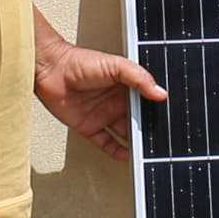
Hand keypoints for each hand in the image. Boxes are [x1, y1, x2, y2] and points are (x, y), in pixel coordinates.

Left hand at [35, 30, 166, 161]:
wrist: (50, 70)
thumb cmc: (78, 62)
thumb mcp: (115, 65)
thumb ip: (138, 78)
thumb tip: (160, 93)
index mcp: (125, 86)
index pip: (145, 102)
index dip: (156, 110)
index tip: (168, 119)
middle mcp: (115, 102)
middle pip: (137, 121)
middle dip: (148, 130)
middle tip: (161, 139)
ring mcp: (102, 115)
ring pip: (124, 134)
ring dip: (135, 143)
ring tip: (147, 151)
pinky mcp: (89, 127)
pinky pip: (106, 143)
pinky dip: (116, 151)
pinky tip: (126, 156)